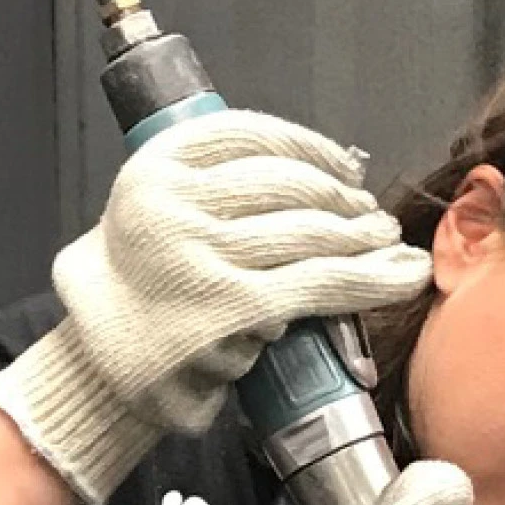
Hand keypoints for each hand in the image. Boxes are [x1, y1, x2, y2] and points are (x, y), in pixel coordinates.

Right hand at [0, 111, 432, 504]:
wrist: (98, 369)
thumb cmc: (137, 292)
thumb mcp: (151, 213)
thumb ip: (209, 187)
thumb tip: (317, 178)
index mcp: (154, 167)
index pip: (251, 134)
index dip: (311, 146)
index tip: (343, 164)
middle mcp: (173, 204)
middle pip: (287, 183)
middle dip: (342, 196)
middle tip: (371, 214)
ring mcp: (201, 256)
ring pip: (311, 232)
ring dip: (364, 237)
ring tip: (386, 243)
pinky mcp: (234, 308)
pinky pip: (322, 282)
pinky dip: (375, 278)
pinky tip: (405, 275)